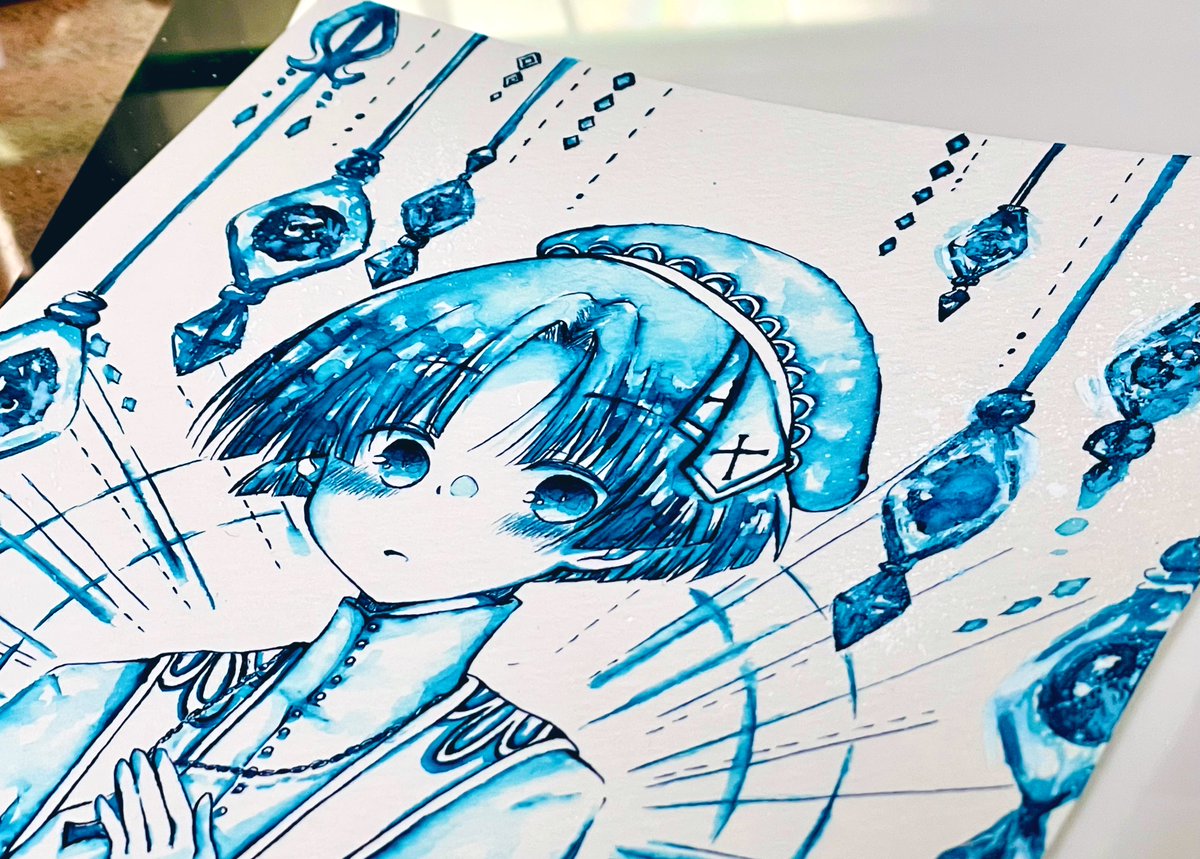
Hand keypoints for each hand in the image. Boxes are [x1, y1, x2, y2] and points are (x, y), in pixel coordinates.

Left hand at [96, 749, 215, 858]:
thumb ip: (203, 831)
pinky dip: (107, 819)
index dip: (169, 780)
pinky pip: (114, 839)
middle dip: (145, 779)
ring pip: (132, 820)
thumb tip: (206, 798)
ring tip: (120, 767)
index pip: (178, 807)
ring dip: (125, 791)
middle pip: (153, 809)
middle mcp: (163, 853)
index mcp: (186, 849)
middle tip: (138, 754)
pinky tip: (102, 800)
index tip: (161, 758)